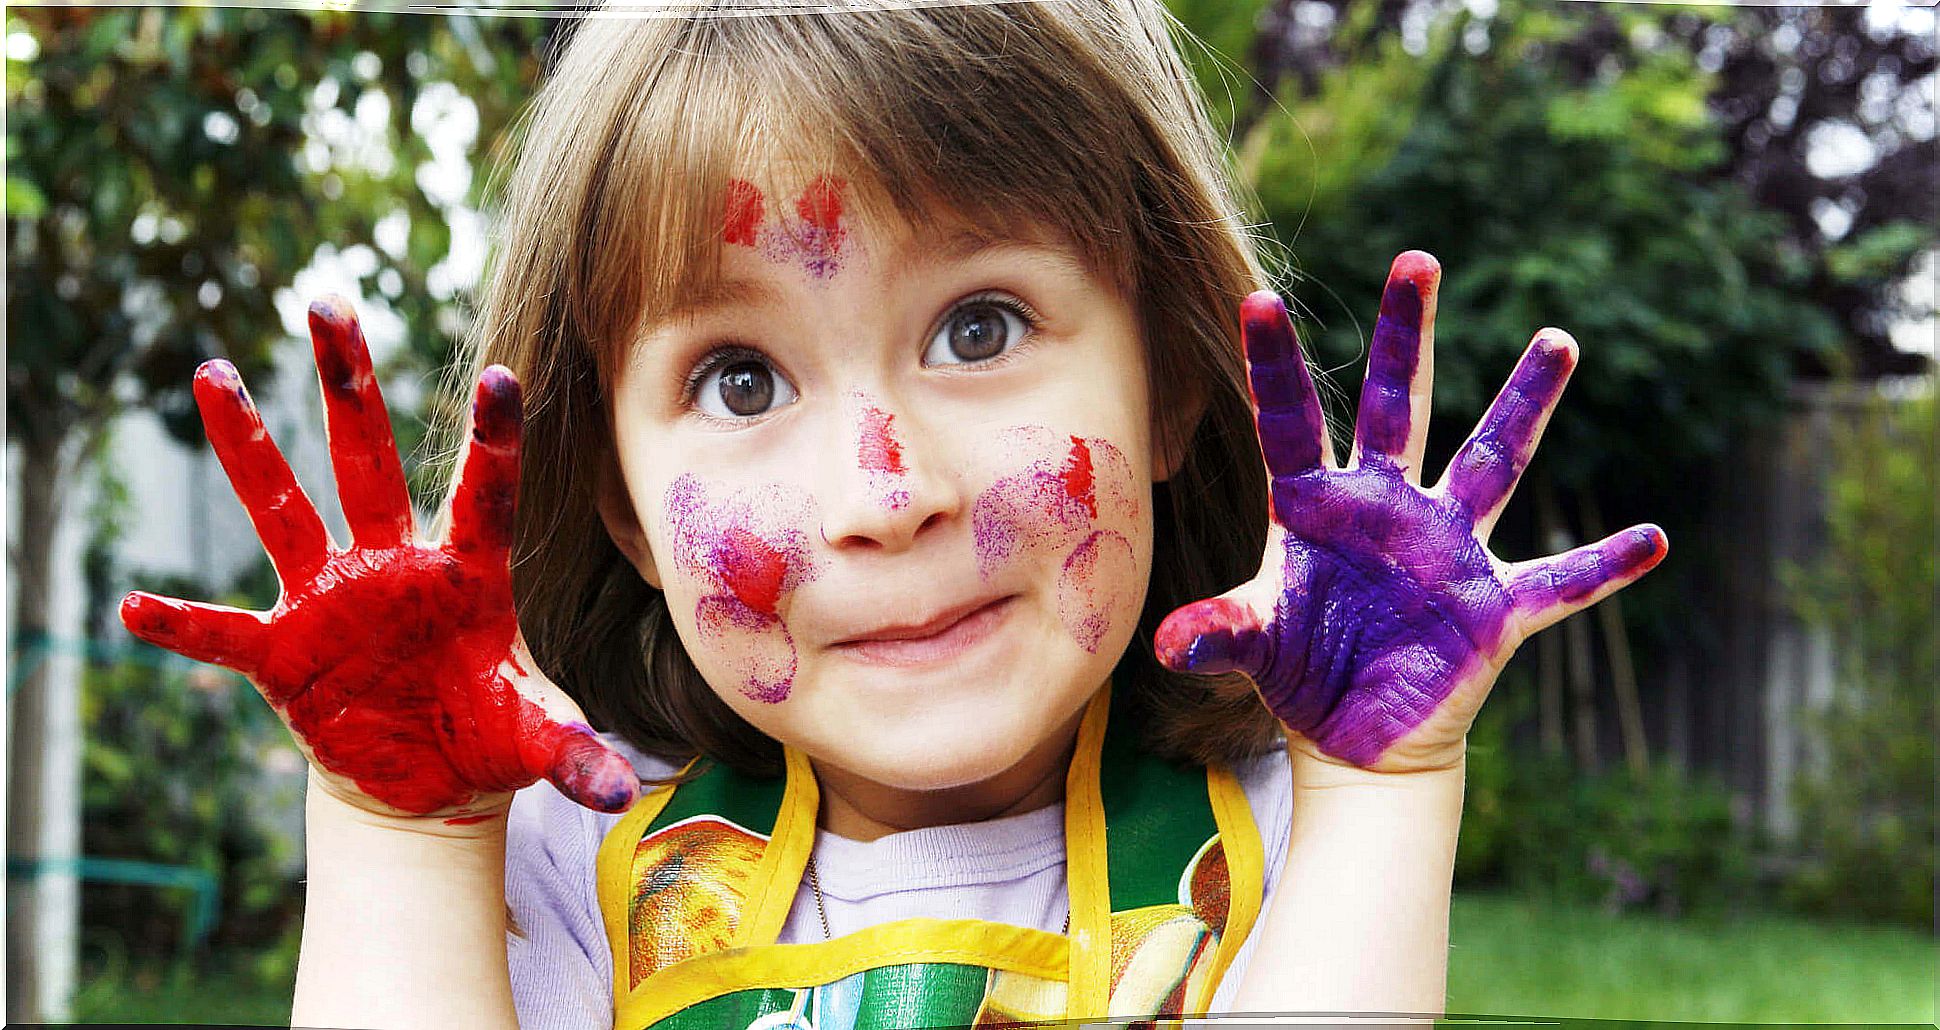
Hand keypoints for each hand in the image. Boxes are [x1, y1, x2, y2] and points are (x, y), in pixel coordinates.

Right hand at [119, 296, 638, 819]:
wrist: (430, 777)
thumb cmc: (488, 734)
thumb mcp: (534, 741)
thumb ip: (573, 754)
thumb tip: (619, 795)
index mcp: (468, 575)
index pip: (485, 493)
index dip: (492, 438)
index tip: (502, 374)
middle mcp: (395, 568)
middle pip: (367, 459)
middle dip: (348, 383)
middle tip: (326, 301)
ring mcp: (333, 601)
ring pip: (285, 508)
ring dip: (251, 446)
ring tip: (214, 372)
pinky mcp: (287, 653)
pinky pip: (226, 633)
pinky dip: (184, 626)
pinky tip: (136, 611)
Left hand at [1155, 252, 1665, 772]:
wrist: (1358, 739)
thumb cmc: (1303, 673)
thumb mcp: (1255, 646)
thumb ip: (1219, 633)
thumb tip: (1168, 643)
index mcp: (1317, 507)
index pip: (1293, 423)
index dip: (1277, 366)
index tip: (1260, 299)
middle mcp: (1387, 508)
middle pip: (1399, 405)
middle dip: (1406, 336)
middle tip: (1418, 259)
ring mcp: (1446, 550)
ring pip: (1490, 462)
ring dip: (1524, 404)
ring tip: (1558, 341)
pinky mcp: (1493, 607)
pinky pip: (1559, 582)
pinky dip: (1604, 565)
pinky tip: (1654, 539)